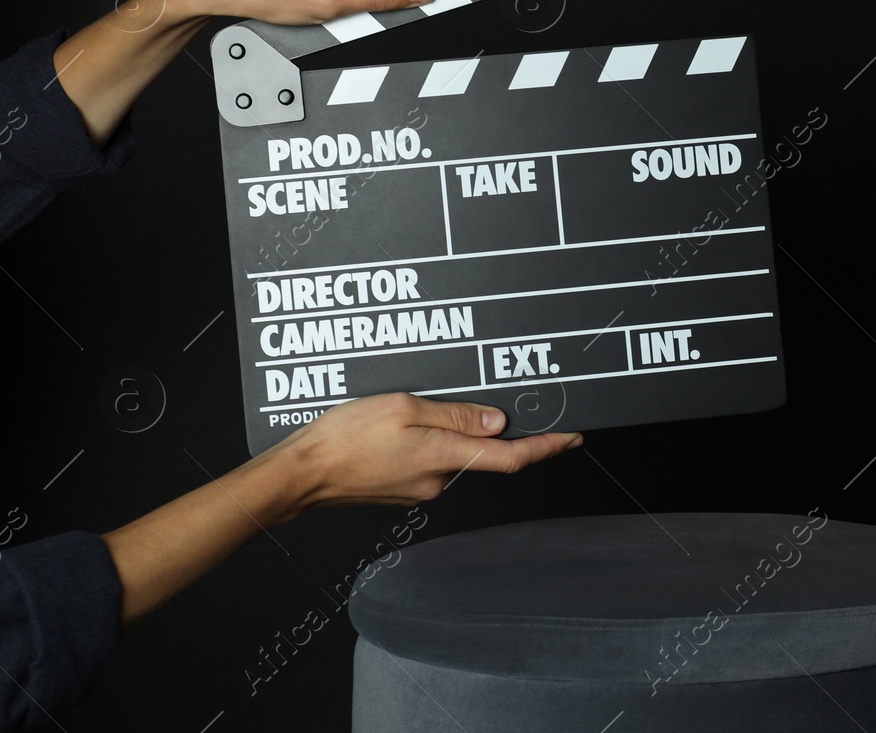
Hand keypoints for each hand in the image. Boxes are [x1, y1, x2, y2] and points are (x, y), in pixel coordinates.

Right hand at [102, 393, 579, 628]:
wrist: (300, 474)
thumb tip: (498, 422)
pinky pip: (429, 459)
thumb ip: (455, 414)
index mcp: (446, 457)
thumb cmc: (344, 437)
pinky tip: (404, 421)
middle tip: (489, 388)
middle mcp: (439, 479)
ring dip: (451, 428)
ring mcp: (420, 487)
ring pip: (453, 452)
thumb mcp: (404, 407)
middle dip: (489, 424)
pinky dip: (429, 438)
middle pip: (483, 450)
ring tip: (424, 401)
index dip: (548, 446)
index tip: (574, 436)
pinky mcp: (402, 487)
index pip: (512, 456)